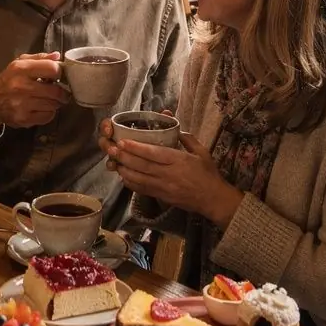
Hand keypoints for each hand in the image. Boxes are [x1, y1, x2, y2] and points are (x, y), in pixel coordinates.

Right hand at [0, 52, 69, 132]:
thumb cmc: (8, 80)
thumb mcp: (19, 63)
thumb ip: (39, 58)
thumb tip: (58, 56)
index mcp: (21, 69)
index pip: (52, 69)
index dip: (59, 72)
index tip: (58, 75)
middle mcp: (20, 86)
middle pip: (55, 91)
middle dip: (62, 92)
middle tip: (61, 91)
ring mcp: (22, 104)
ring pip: (53, 105)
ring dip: (55, 102)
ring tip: (50, 99)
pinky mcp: (23, 119)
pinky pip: (47, 117)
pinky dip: (49, 113)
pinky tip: (43, 108)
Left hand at [98, 127, 243, 229]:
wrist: (214, 200)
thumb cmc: (208, 173)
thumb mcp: (202, 152)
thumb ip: (187, 138)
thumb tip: (174, 125)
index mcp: (179, 161)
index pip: (154, 154)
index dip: (137, 148)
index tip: (123, 141)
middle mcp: (169, 175)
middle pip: (143, 166)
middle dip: (125, 158)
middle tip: (111, 149)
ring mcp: (164, 188)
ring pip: (140, 179)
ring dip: (125, 171)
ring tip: (113, 162)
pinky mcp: (162, 197)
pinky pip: (143, 190)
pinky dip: (131, 184)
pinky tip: (123, 177)